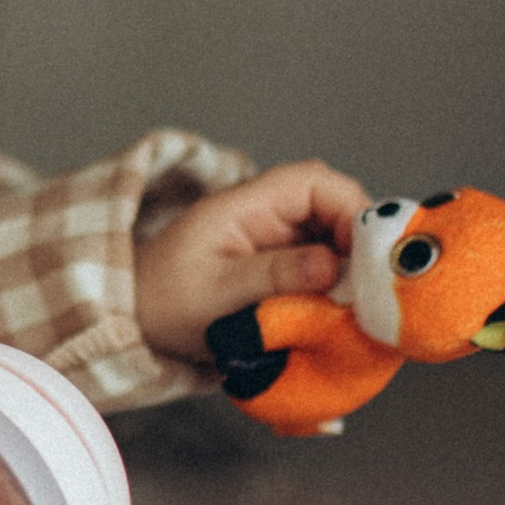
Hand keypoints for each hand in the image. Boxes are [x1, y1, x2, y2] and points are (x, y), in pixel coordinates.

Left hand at [134, 160, 366, 360]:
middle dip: (360, 244)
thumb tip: (332, 265)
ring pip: (336, 240)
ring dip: (353, 270)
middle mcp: (266, 215)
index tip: (366, 253)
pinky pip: (324, 267)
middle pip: (335, 208)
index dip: (350, 208)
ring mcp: (276, 240)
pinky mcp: (281, 268)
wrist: (132, 323)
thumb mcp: (217, 293)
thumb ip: (273, 276)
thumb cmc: (163, 302)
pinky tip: (344, 315)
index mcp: (246, 204)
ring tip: (359, 308)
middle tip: (371, 289)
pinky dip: (339, 288)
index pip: (313, 181)